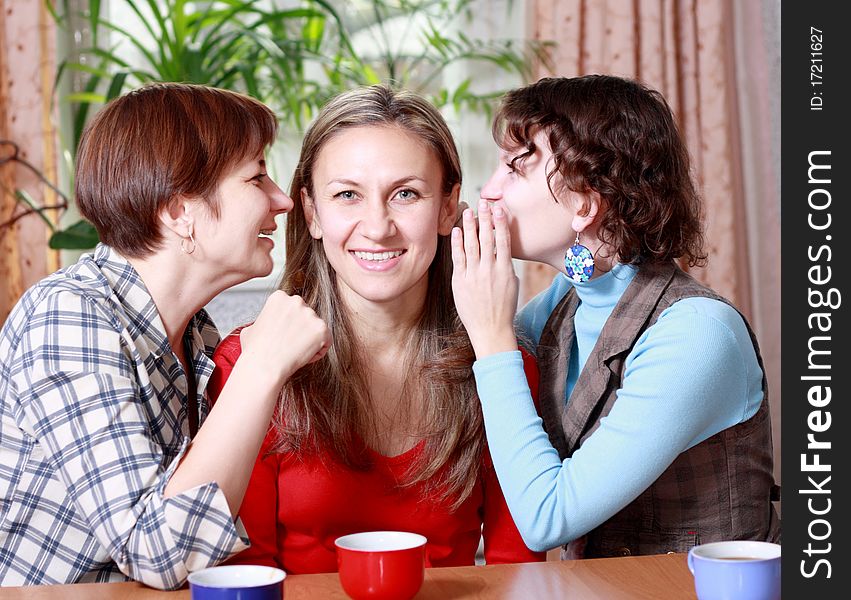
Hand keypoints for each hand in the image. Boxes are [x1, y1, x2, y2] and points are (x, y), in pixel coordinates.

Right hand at [239, 291, 330, 385]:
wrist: (264, 366)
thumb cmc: (255, 351)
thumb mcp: (251, 328)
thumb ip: (264, 320)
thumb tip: (264, 323)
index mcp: (279, 297)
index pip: (293, 310)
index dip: (288, 326)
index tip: (281, 337)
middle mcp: (296, 301)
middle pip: (306, 317)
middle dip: (301, 331)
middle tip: (289, 346)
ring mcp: (310, 314)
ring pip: (316, 329)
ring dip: (309, 342)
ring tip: (293, 352)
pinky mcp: (322, 328)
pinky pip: (326, 341)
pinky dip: (318, 351)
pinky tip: (303, 356)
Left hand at [451, 200, 518, 357]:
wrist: (491, 330)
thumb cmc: (503, 309)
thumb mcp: (511, 285)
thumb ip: (504, 266)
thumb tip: (500, 250)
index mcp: (505, 270)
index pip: (503, 240)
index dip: (500, 223)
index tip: (498, 208)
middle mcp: (489, 270)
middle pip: (487, 238)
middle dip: (485, 219)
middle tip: (483, 202)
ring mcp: (474, 276)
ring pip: (472, 245)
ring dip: (470, 227)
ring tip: (468, 211)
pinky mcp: (460, 282)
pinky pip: (458, 259)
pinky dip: (457, 244)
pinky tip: (457, 231)